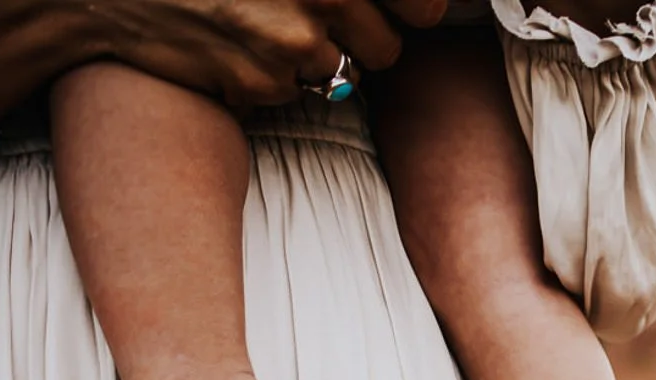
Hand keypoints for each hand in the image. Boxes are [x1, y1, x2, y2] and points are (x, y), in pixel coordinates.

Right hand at [0, 0, 451, 119]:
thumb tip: (405, 1)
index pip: (425, 2)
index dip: (412, 7)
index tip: (398, 7)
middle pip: (390, 45)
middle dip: (362, 35)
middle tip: (310, 13)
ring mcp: (293, 41)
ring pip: (346, 73)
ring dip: (316, 57)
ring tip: (262, 22)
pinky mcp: (263, 83)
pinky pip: (293, 93)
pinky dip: (271, 76)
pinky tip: (230, 42)